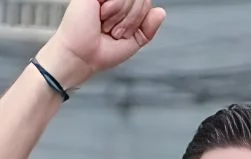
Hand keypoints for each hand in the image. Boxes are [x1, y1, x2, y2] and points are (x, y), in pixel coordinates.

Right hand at [37, 0, 164, 90]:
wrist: (83, 55)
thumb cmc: (102, 51)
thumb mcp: (134, 41)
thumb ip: (149, 27)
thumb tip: (161, 11)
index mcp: (123, 9)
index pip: (145, 4)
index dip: (139, 21)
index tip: (123, 34)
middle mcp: (113, 0)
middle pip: (142, 0)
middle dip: (131, 21)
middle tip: (113, 31)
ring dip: (121, 19)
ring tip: (105, 25)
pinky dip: (114, 10)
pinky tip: (101, 16)